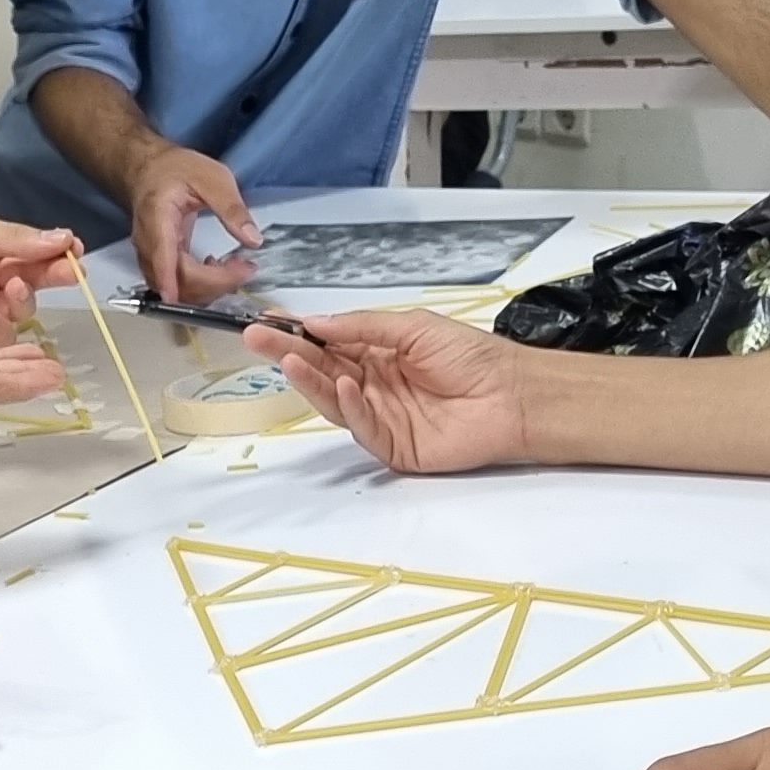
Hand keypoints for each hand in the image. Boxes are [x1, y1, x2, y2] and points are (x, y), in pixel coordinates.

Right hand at [128, 146, 260, 299]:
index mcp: (158, 222)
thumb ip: (232, 208)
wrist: (148, 169)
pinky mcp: (161, 263)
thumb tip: (253, 239)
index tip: (233, 279)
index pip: (170, 265)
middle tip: (245, 268)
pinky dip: (202, 284)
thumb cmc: (173, 169)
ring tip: (235, 267)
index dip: (200, 282)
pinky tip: (216, 267)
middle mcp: (150, 247)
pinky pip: (179, 285)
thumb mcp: (212, 178)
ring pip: (179, 291)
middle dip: (216, 284)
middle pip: (178, 284)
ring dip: (210, 287)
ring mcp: (153, 258)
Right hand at [258, 308, 532, 473]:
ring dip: (310, 381)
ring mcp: (380, 418)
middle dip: (288, 355)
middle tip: (256, 339)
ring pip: (334, 402)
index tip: (266, 323)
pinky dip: (350, 407)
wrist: (513, 395)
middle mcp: (372, 387)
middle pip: (321, 373)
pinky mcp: (393, 448)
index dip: (297, 335)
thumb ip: (363, 327)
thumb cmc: (470, 355)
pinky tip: (344, 385)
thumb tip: (313, 321)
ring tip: (291, 359)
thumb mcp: (413, 327)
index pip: (327, 345)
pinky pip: (362, 429)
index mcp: (377, 355)